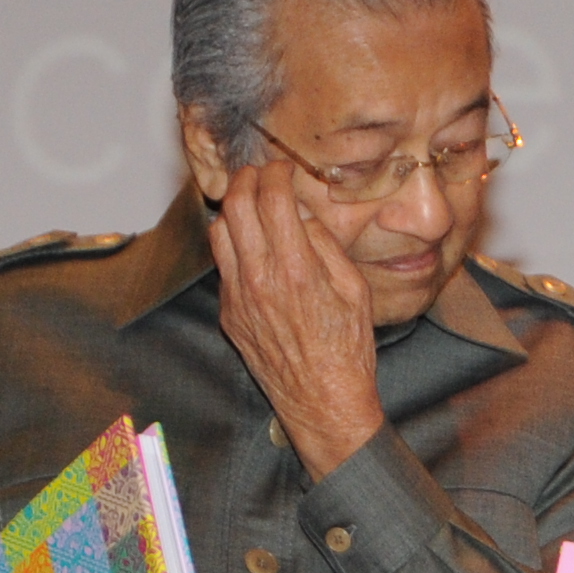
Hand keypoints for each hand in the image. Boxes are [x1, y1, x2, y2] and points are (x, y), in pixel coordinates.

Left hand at [207, 159, 389, 474]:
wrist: (323, 401)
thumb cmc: (347, 350)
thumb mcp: (354, 290)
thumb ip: (326, 246)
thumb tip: (303, 216)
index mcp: (296, 268)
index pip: (273, 198)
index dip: (277, 174)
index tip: (285, 170)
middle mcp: (260, 279)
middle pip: (235, 205)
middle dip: (247, 179)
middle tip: (260, 175)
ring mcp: (239, 297)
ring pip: (219, 232)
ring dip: (233, 209)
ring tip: (250, 203)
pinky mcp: (230, 315)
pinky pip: (222, 266)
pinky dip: (234, 245)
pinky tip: (251, 246)